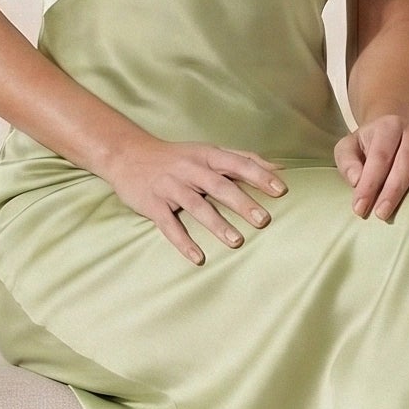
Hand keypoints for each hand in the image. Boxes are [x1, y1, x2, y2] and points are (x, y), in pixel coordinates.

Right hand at [98, 134, 286, 264]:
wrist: (127, 154)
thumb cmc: (177, 157)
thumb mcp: (209, 151)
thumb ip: (243, 158)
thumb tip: (281, 168)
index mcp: (207, 155)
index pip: (237, 163)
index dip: (259, 175)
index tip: (281, 190)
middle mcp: (190, 169)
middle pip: (219, 185)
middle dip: (242, 202)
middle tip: (264, 220)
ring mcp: (170, 186)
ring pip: (196, 205)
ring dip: (216, 224)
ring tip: (237, 241)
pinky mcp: (153, 204)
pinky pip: (168, 224)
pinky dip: (183, 241)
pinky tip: (198, 258)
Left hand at [334, 114, 408, 219]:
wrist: (393, 127)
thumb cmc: (367, 145)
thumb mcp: (348, 147)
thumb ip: (347, 162)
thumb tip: (357, 181)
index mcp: (387, 127)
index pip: (378, 157)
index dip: (369, 183)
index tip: (359, 208)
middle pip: (405, 161)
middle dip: (393, 189)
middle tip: (382, 213)